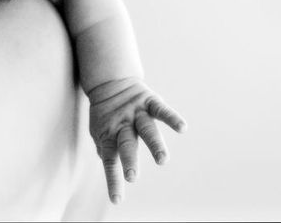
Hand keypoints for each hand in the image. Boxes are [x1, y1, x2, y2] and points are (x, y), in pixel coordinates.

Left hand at [87, 77, 186, 204]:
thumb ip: (104, 148)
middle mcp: (123, 125)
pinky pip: (161, 110)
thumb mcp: (100, 130)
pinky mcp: (148, 101)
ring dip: (154, 144)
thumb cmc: (106, 114)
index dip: (113, 180)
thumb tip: (106, 164)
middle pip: (126, 145)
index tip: (117, 200)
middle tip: (132, 176)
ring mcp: (136, 113)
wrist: (109, 81)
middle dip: (129, 160)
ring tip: (162, 159)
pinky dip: (171, 117)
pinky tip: (182, 127)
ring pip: (146, 129)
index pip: (110, 161)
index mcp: (110, 135)